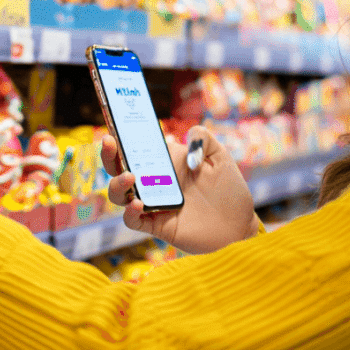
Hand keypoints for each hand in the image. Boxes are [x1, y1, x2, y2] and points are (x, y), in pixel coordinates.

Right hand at [102, 126, 259, 253]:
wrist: (240, 224)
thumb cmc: (229, 189)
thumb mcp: (220, 155)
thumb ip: (202, 138)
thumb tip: (177, 142)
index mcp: (165, 161)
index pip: (136, 146)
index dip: (122, 135)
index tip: (115, 124)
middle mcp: (154, 181)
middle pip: (119, 167)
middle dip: (109, 154)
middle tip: (109, 142)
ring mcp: (153, 203)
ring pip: (119, 194)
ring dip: (117, 184)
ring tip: (130, 177)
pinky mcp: (157, 225)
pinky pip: (132, 220)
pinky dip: (130, 212)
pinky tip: (139, 204)